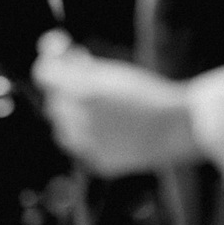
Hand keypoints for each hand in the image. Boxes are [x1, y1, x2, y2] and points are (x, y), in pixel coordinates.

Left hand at [33, 35, 199, 175]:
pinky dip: (91, 140)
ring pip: (64, 129)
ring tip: (106, 113)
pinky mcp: (99, 163)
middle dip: (66, 94)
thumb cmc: (149, 93)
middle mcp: (79, 119)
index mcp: (81, 91)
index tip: (57, 63)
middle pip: (54, 102)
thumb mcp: (113, 72)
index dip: (50, 66)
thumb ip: (79, 67)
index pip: (44, 74)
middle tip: (89, 89)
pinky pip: (83, 148)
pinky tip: (116, 133)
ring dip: (75, 118)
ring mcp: (88, 144)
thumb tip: (54, 61)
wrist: (180, 127)